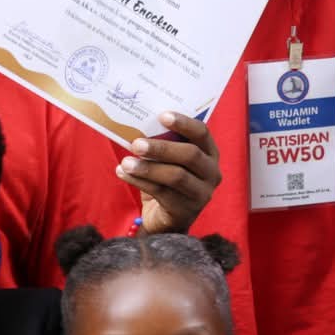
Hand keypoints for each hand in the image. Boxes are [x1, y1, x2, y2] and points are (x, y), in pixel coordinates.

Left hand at [126, 112, 220, 235]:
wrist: (166, 218)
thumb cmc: (166, 180)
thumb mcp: (169, 160)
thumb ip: (163, 143)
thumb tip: (137, 125)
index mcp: (210, 153)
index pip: (202, 133)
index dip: (184, 123)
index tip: (162, 115)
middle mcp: (212, 173)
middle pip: (190, 155)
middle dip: (161, 148)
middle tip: (136, 143)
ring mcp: (201, 194)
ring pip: (175, 176)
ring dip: (147, 168)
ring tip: (125, 162)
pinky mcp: (185, 210)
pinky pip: (161, 192)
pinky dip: (139, 181)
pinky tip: (122, 173)